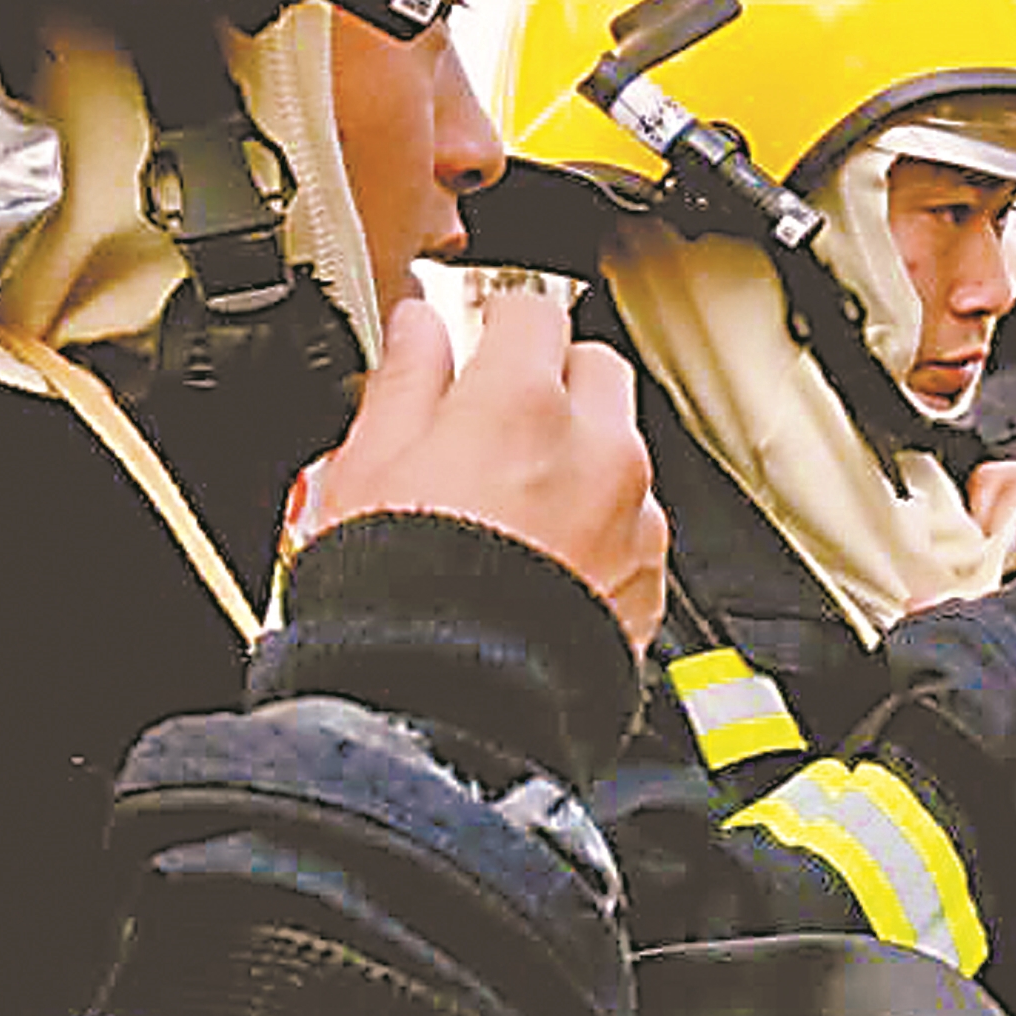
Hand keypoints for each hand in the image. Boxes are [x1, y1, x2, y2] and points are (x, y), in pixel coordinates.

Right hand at [302, 294, 666, 650]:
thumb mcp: (365, 466)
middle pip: (593, 368)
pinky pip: (635, 520)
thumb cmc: (398, 597)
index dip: (495, 320)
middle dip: (550, 379)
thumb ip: (404, 379)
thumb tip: (418, 328)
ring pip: (620, 446)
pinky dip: (600, 523)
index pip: (530, 310)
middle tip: (493, 419)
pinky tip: (542, 556)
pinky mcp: (649, 574)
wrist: (448, 705)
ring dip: (579, 454)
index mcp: (523, 403)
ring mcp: (633, 513)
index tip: (476, 338)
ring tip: (509, 503)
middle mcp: (597, 449)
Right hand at [967, 445, 1015, 601]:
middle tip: (992, 554)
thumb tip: (1005, 532)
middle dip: (988, 519)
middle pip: (997, 482)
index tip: (993, 553)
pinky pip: (1014, 517)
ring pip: (1000, 498)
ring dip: (996, 529)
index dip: (996, 520)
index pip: (1011, 483)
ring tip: (1006, 558)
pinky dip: (1007, 538)